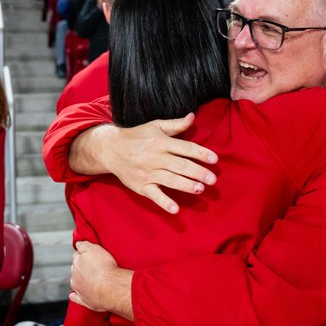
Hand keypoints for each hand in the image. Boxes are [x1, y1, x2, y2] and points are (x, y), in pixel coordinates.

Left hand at [69, 240, 120, 312]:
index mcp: (77, 262)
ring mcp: (79, 288)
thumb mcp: (95, 249)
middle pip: (75, 268)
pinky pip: (75, 298)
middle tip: (90, 265)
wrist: (110, 287)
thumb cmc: (105, 268)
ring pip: (75, 282)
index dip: (81, 253)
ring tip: (88, 278)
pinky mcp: (84, 300)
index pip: (76, 255)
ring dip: (78, 280)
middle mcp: (75, 275)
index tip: (85, 254)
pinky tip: (74, 295)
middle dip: (80, 266)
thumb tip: (78, 243)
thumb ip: (84, 245)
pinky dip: (74, 296)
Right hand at [73, 114, 218, 213]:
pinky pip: (154, 195)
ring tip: (200, 189)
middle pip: (181, 166)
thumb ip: (175, 124)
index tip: (214, 159)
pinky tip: (175, 209)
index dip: (201, 153)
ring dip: (186, 185)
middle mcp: (156, 158)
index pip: (185, 148)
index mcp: (161, 143)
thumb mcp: (155, 126)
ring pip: (170, 180)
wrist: (111, 149)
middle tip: (213, 179)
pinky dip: (164, 202)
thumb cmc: (137, 136)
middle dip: (198, 173)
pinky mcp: (141, 186)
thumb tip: (193, 116)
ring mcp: (148, 173)